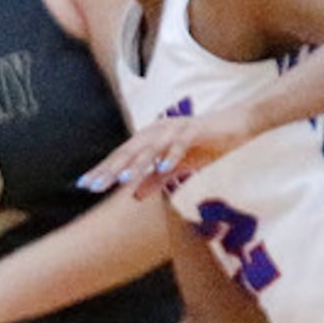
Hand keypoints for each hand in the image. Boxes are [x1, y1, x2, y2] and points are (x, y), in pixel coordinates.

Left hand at [78, 106, 254, 198]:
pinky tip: (163, 168)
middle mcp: (158, 130)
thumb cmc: (205, 145)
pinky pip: (181, 143)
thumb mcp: (177, 167)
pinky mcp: (196, 130)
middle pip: (130, 151)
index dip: (104, 170)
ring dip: (137, 163)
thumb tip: (133, 197)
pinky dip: (172, 155)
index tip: (84, 185)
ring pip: (152, 147)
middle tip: (93, 186)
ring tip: (122, 179)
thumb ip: (155, 180)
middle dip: (111, 169)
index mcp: (150, 138)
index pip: (122, 156)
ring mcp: (176, 129)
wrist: (238, 125)